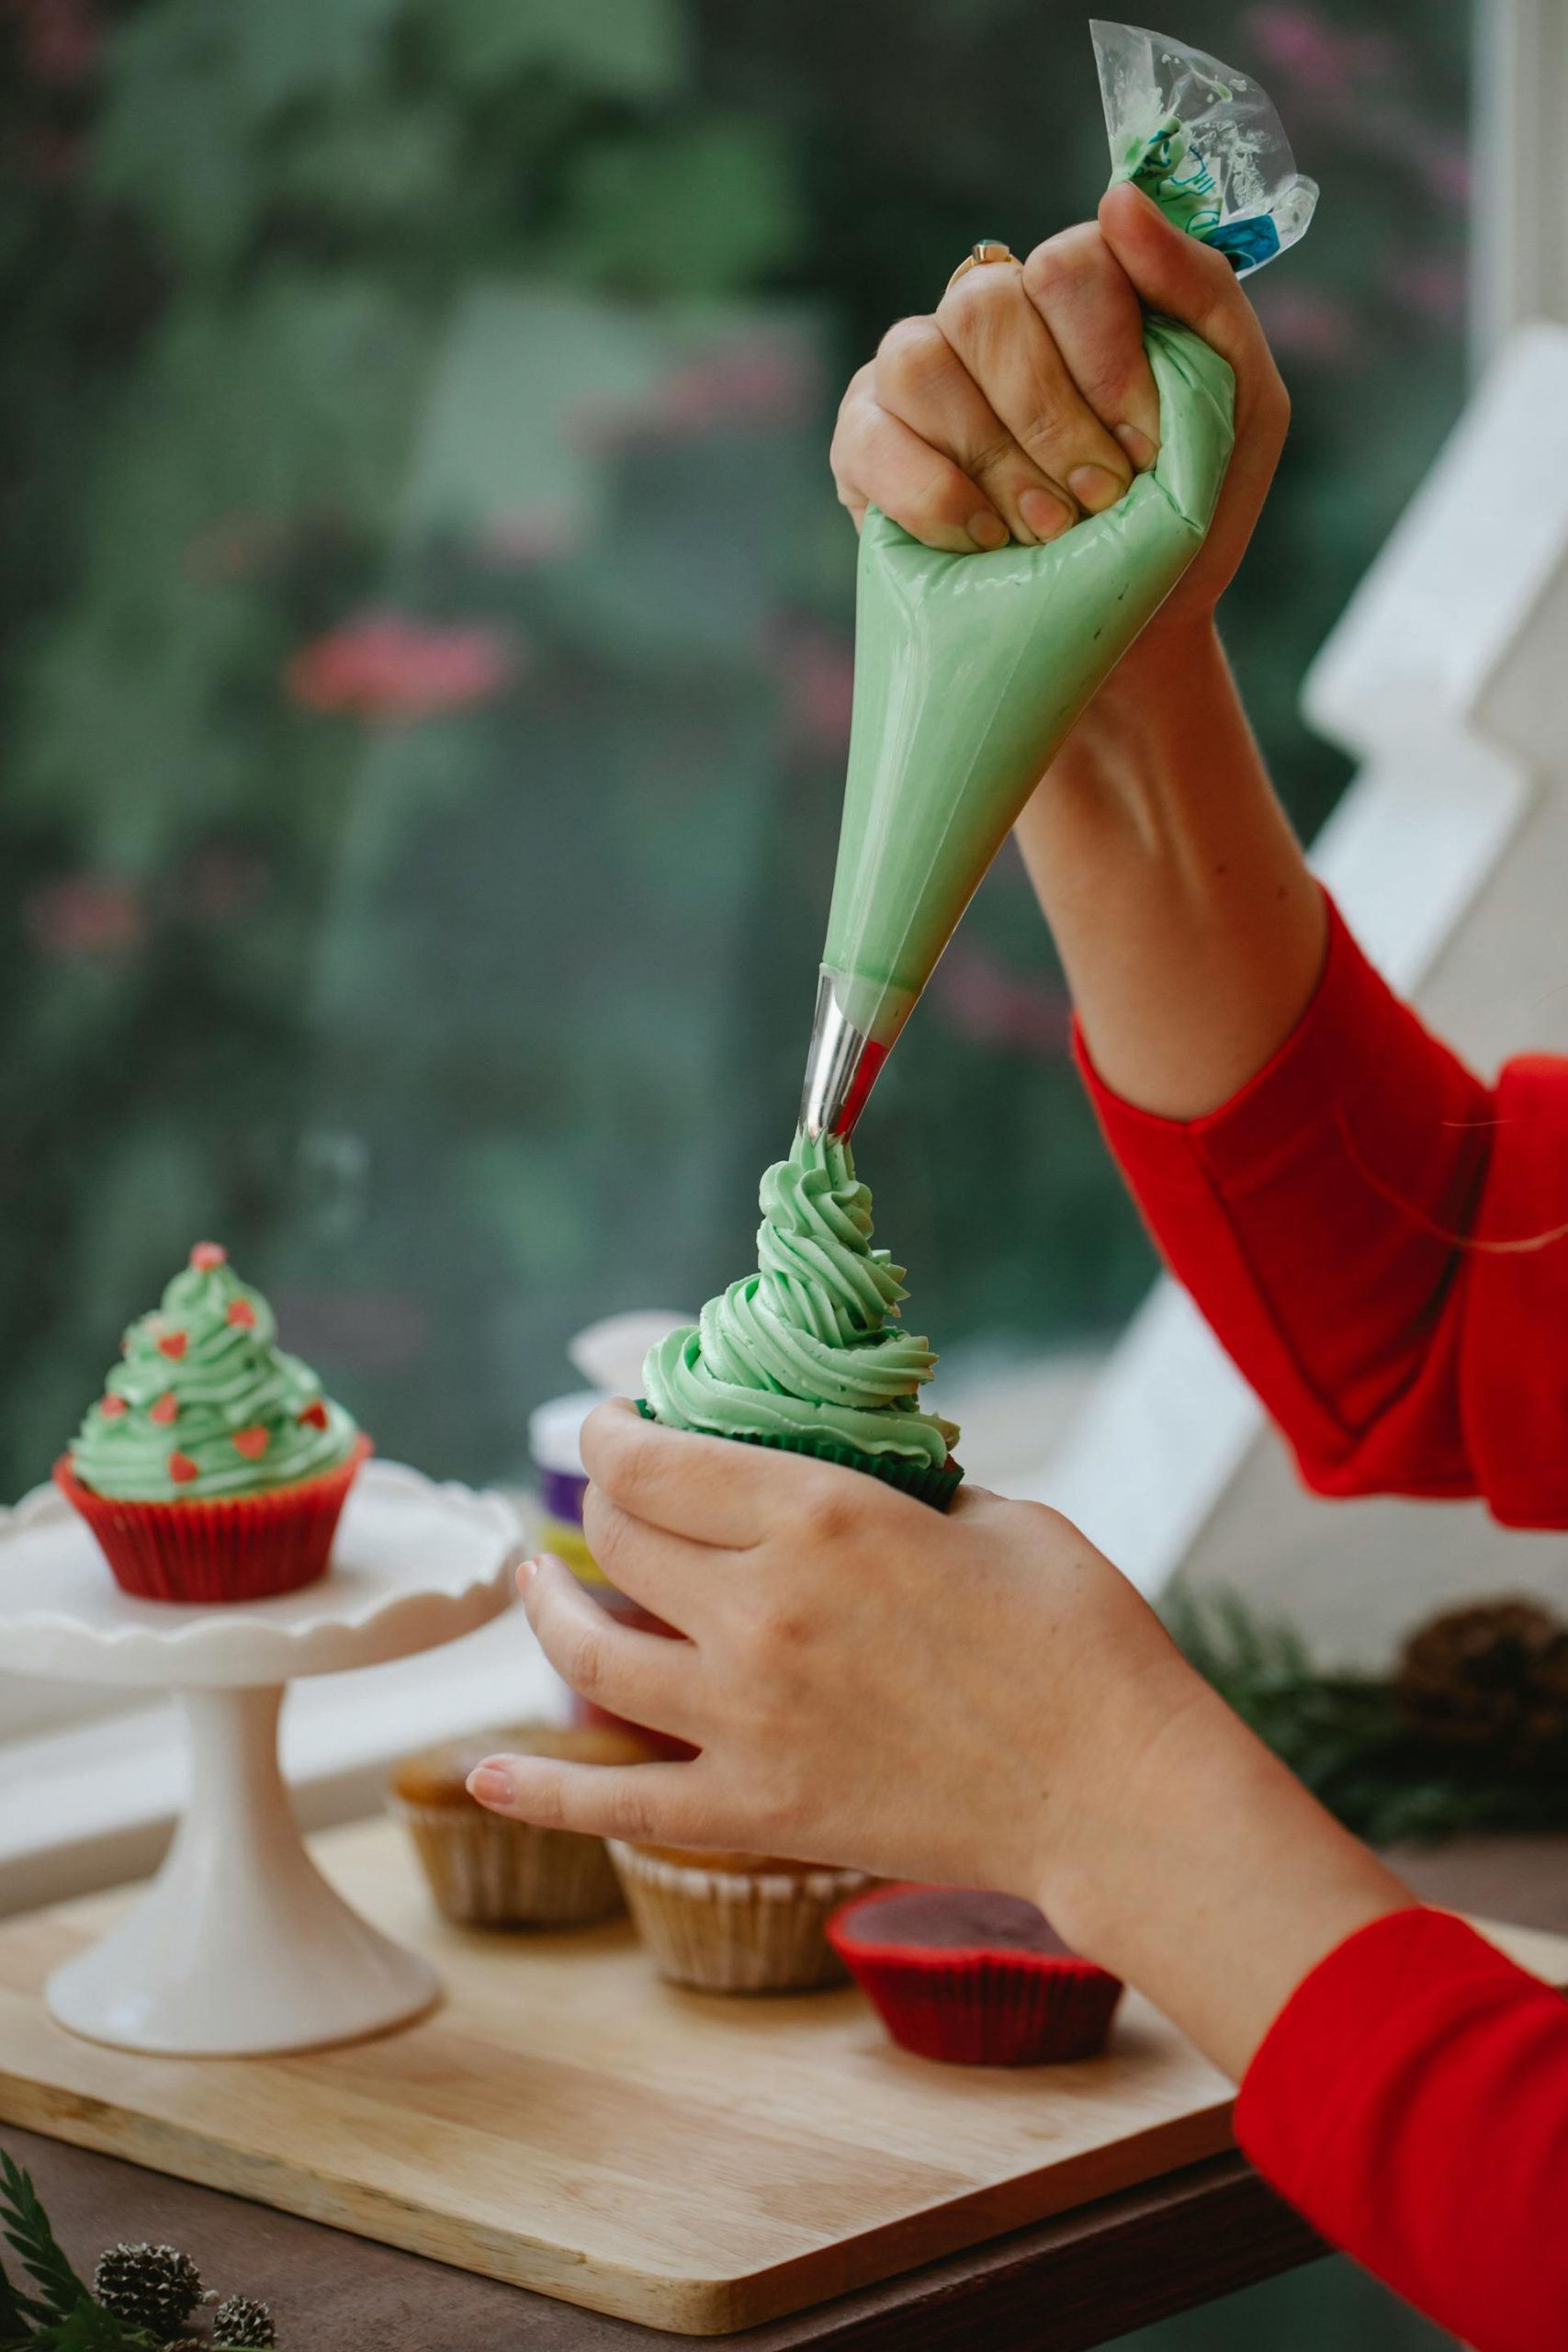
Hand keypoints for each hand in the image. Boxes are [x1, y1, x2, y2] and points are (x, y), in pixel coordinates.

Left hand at [471, 1402, 1409, 2079]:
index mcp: (820, 1516)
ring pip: (593, 1651)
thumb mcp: (995, 1514)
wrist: (1119, 1791)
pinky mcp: (760, 1808)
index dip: (615, 1432)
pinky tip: (482, 1771)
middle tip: (608, 1491)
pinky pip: (619, 1803)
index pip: (660, 1459)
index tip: (612, 1422)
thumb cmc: (1080, 1637)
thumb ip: (894, 1491)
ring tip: (535, 1584)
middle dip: (600, 1499)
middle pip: (620, 1539)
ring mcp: (748, 1716)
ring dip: (548, 1609)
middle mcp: (760, 1608)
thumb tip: (836, 1479)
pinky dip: (540, 1790)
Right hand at [830, 181, 1288, 632]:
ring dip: (998, 461)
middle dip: (1054, 421)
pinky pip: (875, 438)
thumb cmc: (1178, 520)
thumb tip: (1119, 199)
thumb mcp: (1236, 405)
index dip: (1106, 356)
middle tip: (1099, 499)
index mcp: (1073, 294)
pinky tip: (983, 541)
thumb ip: (1202, 291)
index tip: (1144, 444)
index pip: (1068, 259)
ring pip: (923, 361)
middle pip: (989, 306)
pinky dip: (937, 496)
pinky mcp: (862, 443)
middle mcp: (987, 317)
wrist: (1119, 637)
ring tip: (1044, 532)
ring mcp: (915, 374)